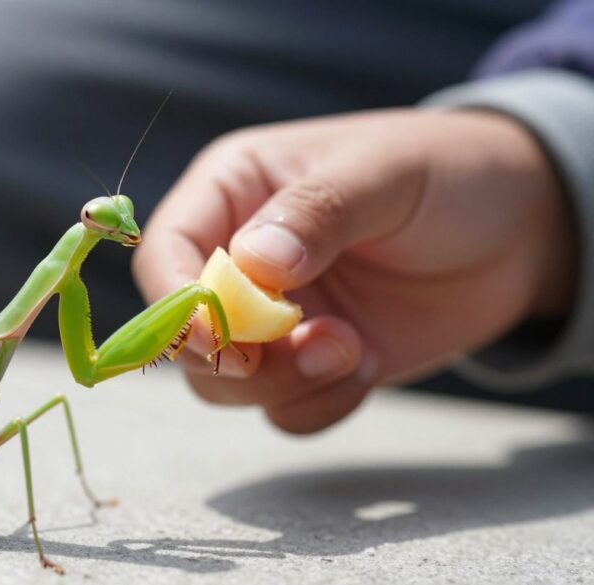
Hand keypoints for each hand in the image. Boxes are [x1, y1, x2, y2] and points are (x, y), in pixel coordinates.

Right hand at [133, 109, 575, 432]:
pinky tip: (368, 365)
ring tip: (353, 350)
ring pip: (223, 384)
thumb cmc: (443, 172)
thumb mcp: (383, 172)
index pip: (164, 254)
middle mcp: (234, 260)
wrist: (516, 227)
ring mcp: (268, 319)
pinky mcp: (306, 365)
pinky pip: (282, 411)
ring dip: (281, 384)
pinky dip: (318, 405)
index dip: (175, 304)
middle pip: (183, 335)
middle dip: (238, 358)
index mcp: (230, 192)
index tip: (216, 339)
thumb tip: (253, 265)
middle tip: (313, 345)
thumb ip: (316, 212)